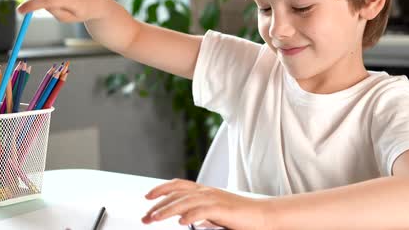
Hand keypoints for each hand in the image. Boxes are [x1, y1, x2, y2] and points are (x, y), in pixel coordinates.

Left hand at [142, 179, 269, 229]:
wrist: (263, 215)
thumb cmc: (241, 216)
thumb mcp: (216, 213)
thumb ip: (201, 213)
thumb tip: (185, 219)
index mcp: (205, 191)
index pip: (178, 185)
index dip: (161, 188)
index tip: (147, 197)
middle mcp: (208, 192)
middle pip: (177, 193)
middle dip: (158, 204)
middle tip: (145, 216)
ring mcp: (215, 199)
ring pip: (186, 201)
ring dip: (168, 210)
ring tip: (155, 218)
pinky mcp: (223, 210)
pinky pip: (203, 211)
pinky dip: (190, 216)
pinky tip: (181, 222)